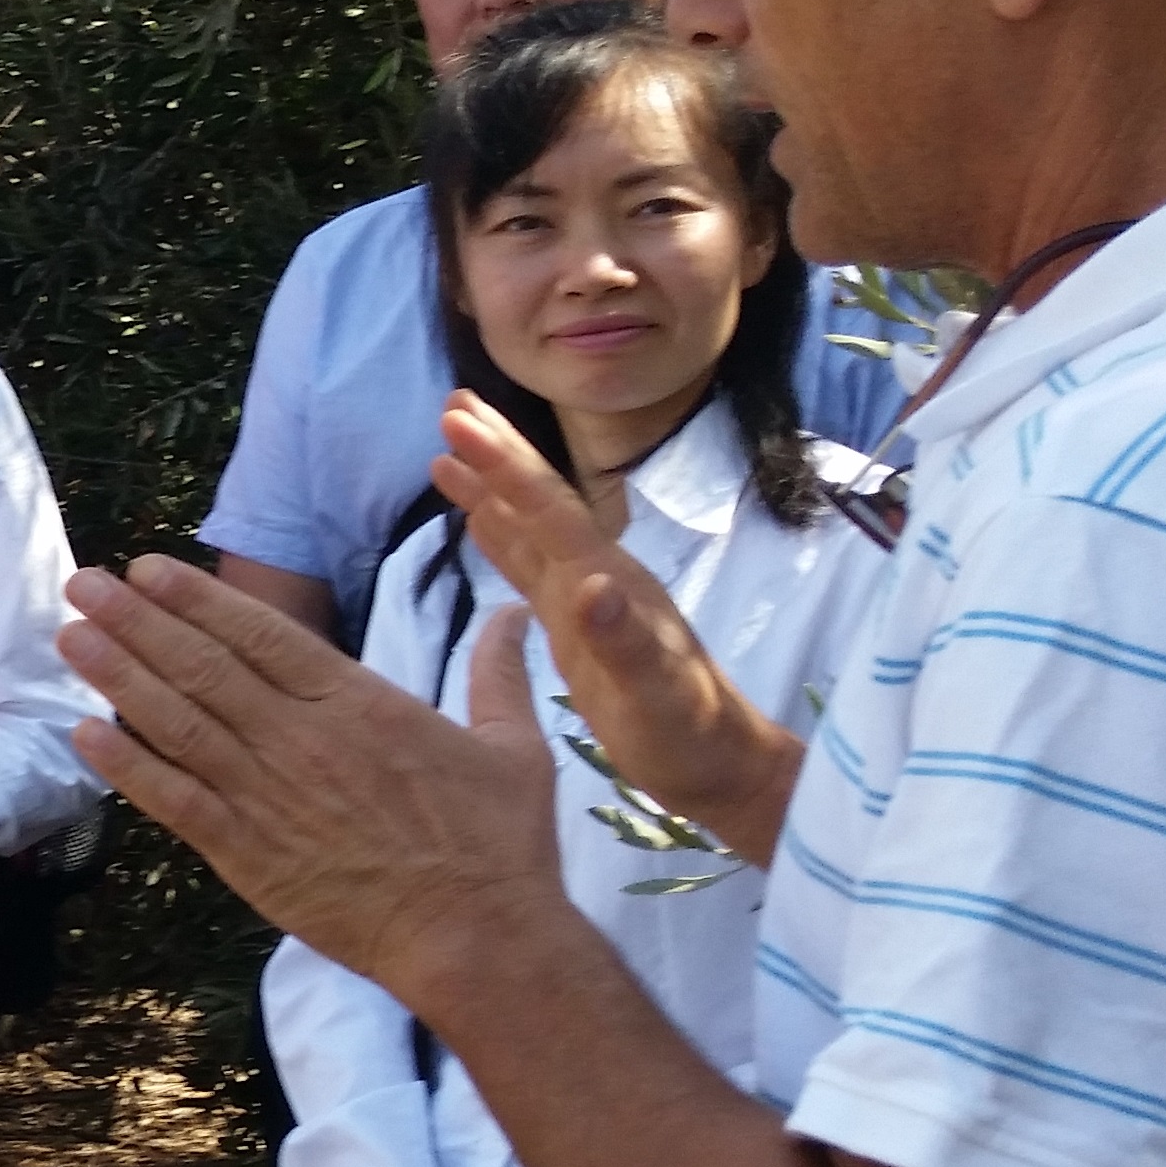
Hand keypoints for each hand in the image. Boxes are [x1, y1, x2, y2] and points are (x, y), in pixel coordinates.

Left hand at [56, 552, 559, 1005]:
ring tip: (71, 638)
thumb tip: (518, 611)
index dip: (198, 599)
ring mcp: (267, 796)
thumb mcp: (513, 747)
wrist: (476, 939)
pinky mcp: (247, 855)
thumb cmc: (498, 846)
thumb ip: (499, 673)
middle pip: (203, 667)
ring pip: (178, 724)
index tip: (148, 570)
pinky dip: (126, 767)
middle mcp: (300, 739)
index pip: (261, 635)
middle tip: (83, 584)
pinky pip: (174, 801)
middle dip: (137, 622)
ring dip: (118, 677)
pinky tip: (83, 734)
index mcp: (357, 704)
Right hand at [434, 391, 800, 865]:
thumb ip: (624, 639)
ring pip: (529, 527)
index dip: (503, 463)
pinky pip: (528, 566)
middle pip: (539, 501)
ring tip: (445, 449)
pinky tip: (479, 520)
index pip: (547, 509)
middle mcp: (594, 576)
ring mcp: (585, 599)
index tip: (458, 418)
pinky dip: (500, 536)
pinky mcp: (575, 626)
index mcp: (606, 581)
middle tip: (452, 402)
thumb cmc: (688, 733)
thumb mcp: (657, 692)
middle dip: (496, 452)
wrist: (721, 764)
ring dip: (491, 486)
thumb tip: (588, 586)